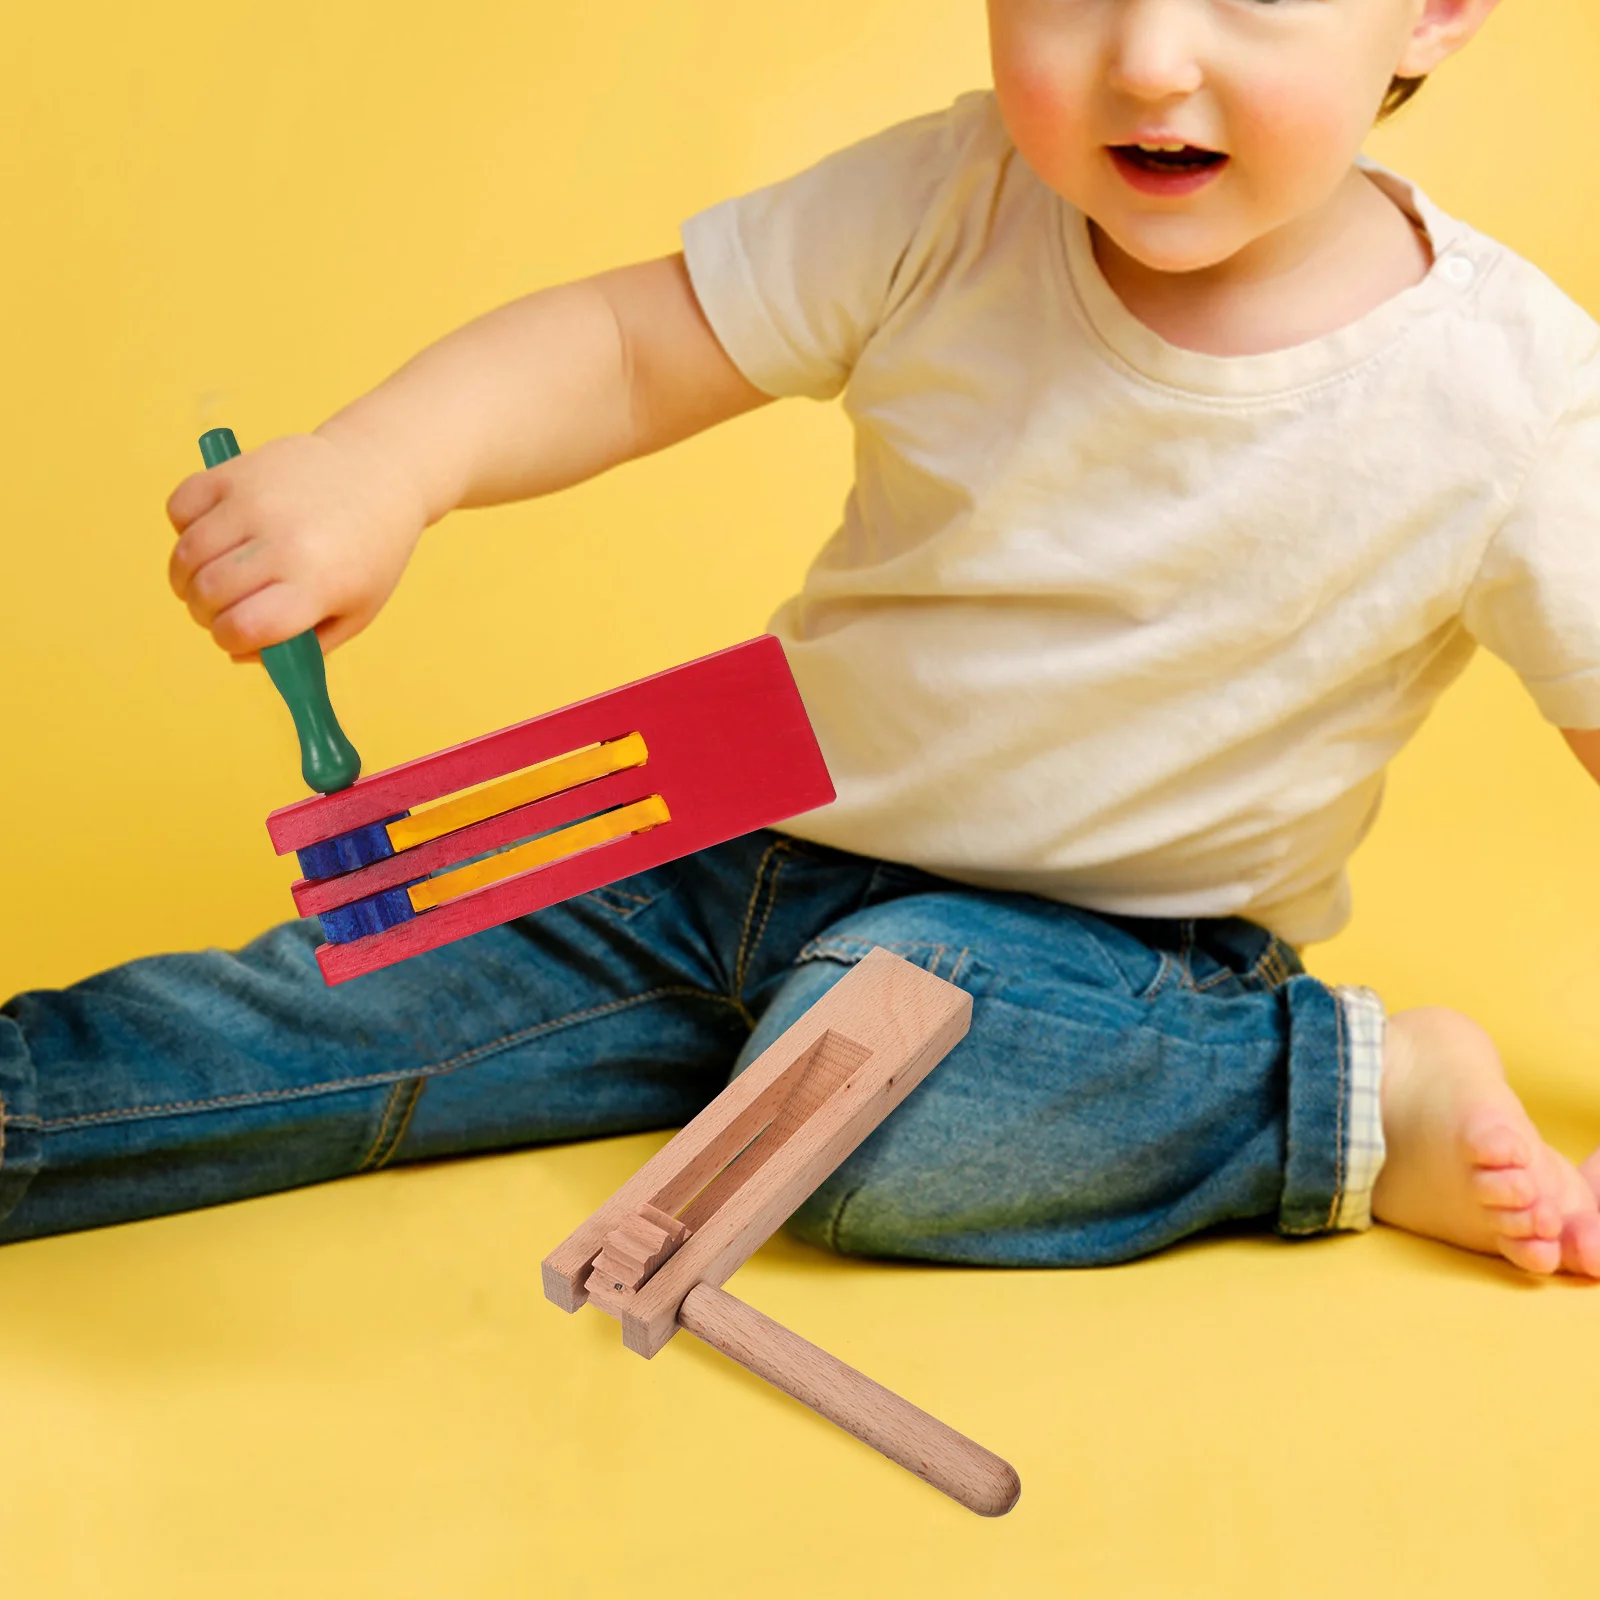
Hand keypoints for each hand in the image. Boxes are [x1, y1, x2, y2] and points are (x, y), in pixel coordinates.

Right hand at [165, 427, 428, 661]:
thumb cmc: (368, 553)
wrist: (379, 473)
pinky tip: (210, 535)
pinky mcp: (236, 470)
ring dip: (184, 577)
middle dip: (203, 613)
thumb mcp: (356, 611)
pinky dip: (183, 528)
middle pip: (208, 593)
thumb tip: (238, 654)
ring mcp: (256, 501)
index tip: (235, 636)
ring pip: (187, 554)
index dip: (229, 640)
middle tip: (215, 610)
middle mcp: (285, 541)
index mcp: (318, 584)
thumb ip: (305, 646)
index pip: (244, 627)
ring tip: (204, 580)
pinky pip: (180, 507)